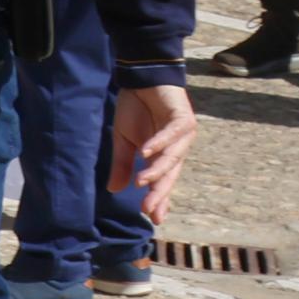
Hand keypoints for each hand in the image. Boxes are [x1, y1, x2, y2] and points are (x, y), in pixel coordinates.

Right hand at [109, 81, 197, 219]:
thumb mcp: (124, 140)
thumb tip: (115, 190)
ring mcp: (183, 134)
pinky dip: (158, 143)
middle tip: (149, 209)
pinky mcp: (183, 118)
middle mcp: (178, 148)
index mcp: (165, 156)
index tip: (152, 219)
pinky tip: (146, 152)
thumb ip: (123, 164)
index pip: (164, 182)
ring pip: (172, 157)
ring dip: (157, 170)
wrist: (143, 79)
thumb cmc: (135, 109)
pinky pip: (171, 134)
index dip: (159, 199)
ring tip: (142, 182)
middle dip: (159, 192)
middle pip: (169, 174)